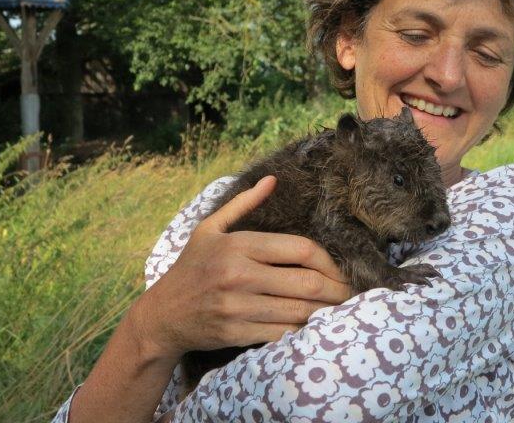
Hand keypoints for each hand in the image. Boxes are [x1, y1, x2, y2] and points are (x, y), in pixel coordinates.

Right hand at [131, 175, 351, 361]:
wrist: (161, 315)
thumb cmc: (191, 267)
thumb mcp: (210, 229)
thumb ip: (243, 204)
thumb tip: (272, 180)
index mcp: (238, 245)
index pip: (302, 249)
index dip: (330, 260)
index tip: (340, 268)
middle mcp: (238, 275)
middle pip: (307, 283)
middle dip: (338, 290)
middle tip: (352, 292)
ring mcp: (237, 307)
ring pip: (299, 311)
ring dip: (326, 312)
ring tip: (341, 309)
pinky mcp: (236, 333)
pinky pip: (282, 334)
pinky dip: (303, 330)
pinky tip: (315, 326)